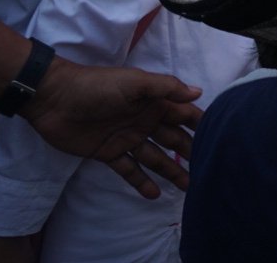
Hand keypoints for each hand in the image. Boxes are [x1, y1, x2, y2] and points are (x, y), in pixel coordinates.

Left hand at [22, 58, 204, 198]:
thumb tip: (199, 93)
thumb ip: (165, 87)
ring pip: (155, 157)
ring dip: (172, 171)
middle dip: (191, 152)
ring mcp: (127, 138)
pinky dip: (141, 182)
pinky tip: (155, 195)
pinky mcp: (108, 153)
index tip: (223, 140)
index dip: (202, 126)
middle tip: (211, 170)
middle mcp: (144, 120)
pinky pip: (129, 170)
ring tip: (189, 187)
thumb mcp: (133, 82)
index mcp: (153, 101)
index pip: (184, 115)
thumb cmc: (96, 86)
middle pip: (173, 139)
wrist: (53, 99)